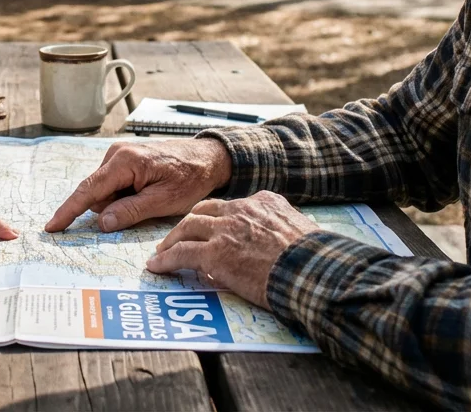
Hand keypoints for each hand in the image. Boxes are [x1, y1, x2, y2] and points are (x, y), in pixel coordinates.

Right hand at [44, 138, 231, 232]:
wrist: (209, 158)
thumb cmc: (190, 178)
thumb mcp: (163, 201)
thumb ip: (129, 212)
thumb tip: (101, 223)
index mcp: (124, 162)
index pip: (88, 190)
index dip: (69, 211)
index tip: (52, 226)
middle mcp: (116, 154)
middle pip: (97, 194)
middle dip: (112, 208)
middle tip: (146, 206)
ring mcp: (119, 155)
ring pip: (105, 192)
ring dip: (121, 202)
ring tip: (152, 197)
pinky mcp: (125, 160)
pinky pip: (114, 186)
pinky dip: (126, 195)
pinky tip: (148, 192)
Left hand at [146, 192, 318, 308]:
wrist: (311, 270)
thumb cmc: (313, 258)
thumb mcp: (301, 229)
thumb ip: (283, 228)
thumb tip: (280, 240)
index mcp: (262, 202)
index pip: (230, 206)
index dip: (215, 217)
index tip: (208, 227)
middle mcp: (240, 210)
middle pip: (202, 212)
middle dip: (186, 224)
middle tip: (176, 236)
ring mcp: (225, 231)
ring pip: (186, 229)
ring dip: (170, 241)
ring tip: (161, 252)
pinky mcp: (214, 254)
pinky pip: (181, 254)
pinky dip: (165, 260)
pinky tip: (157, 267)